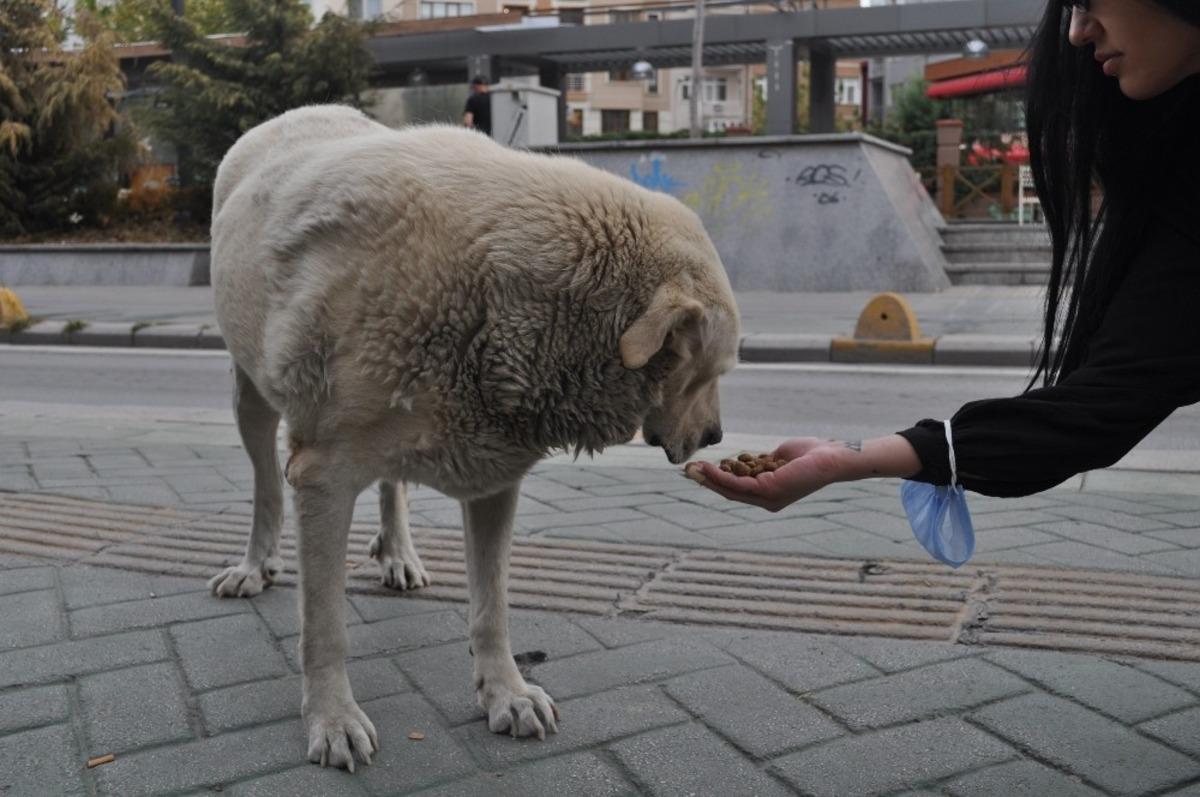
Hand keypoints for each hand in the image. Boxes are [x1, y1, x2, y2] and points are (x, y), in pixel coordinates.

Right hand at [690, 438, 847, 511]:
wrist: (831, 457)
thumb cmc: (811, 454)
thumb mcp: (778, 458)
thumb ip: (761, 463)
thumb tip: (747, 460)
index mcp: (769, 495)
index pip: (737, 491)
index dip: (716, 481)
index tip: (699, 470)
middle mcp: (767, 501)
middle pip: (729, 493)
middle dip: (707, 482)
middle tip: (688, 471)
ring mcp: (767, 498)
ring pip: (730, 490)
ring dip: (708, 480)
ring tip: (692, 469)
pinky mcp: (768, 490)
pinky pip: (738, 484)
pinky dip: (720, 477)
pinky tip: (708, 467)